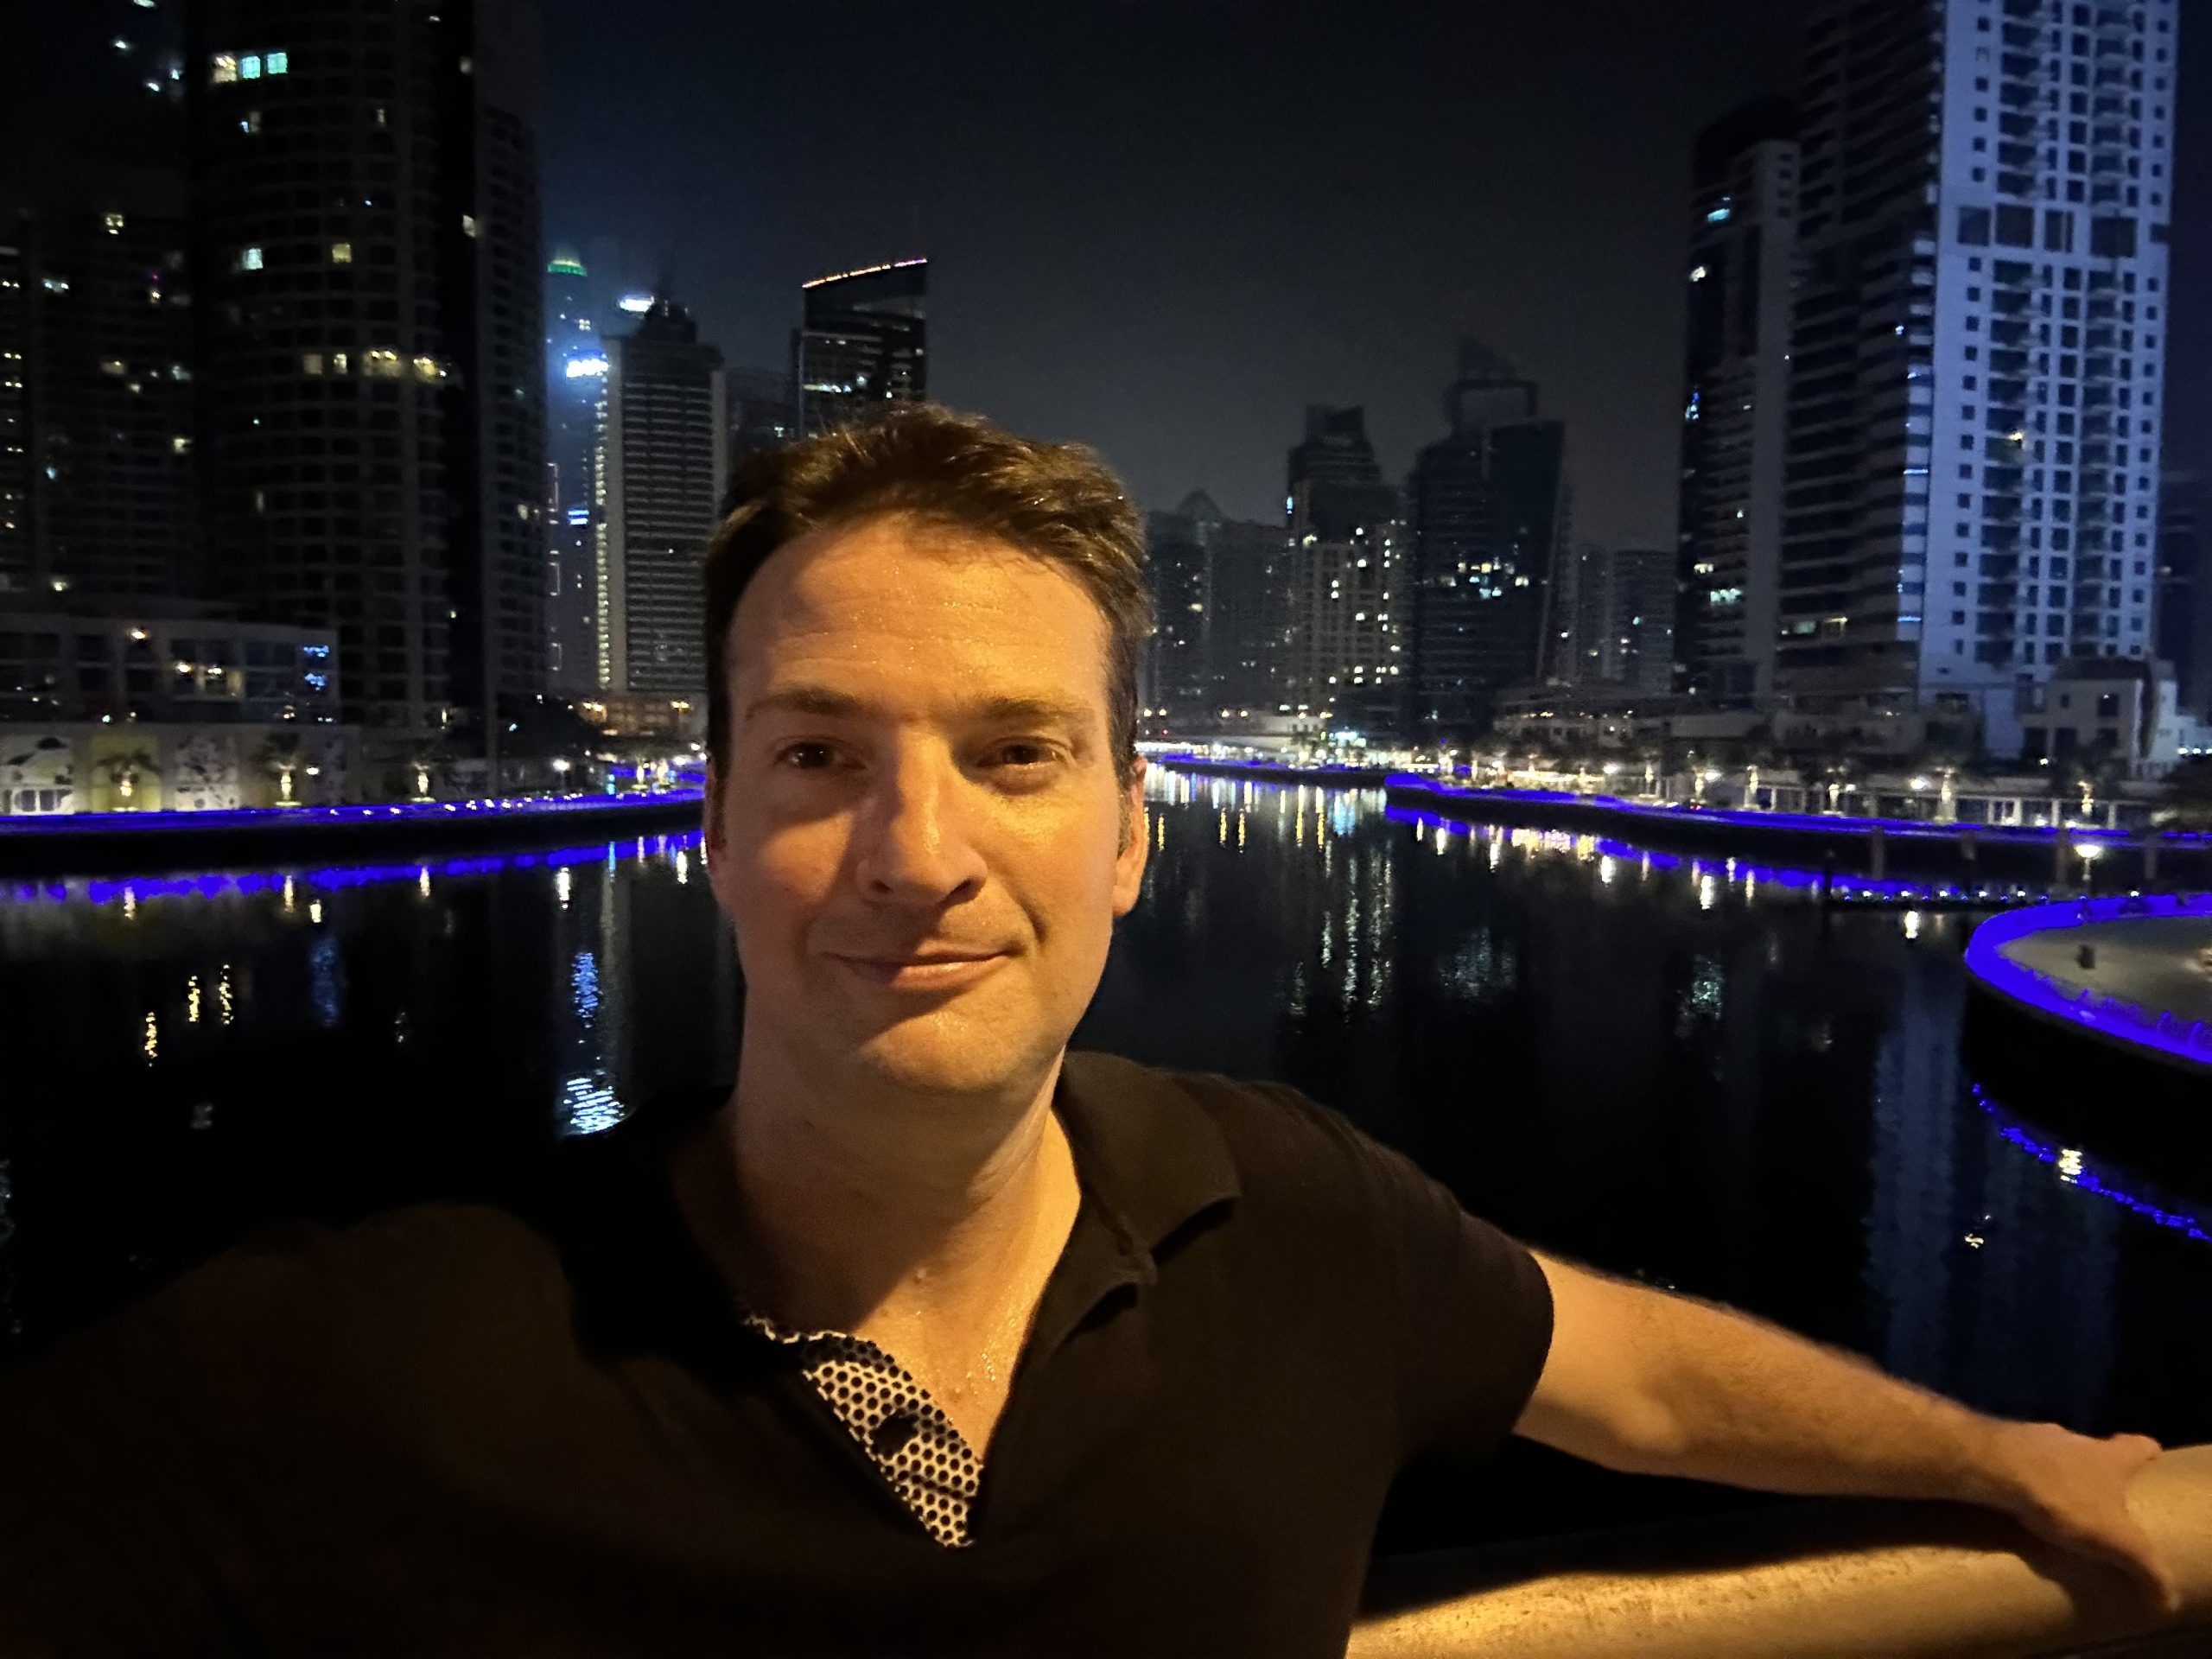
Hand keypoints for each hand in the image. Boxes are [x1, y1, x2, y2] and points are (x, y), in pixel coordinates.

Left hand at [1991, 1421, 2178, 1614]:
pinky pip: (2019, 1463)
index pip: (2139, 1446)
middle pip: (2095, 1450)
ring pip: (2055, 1456)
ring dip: (2058, 1476)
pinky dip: (2023, 1480)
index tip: (2152, 1463)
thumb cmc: (2064, 1498)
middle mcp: (2073, 1439)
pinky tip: (2019, 1502)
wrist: (1992, 1466)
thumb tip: (2169, 1601)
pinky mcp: (1999, 1446)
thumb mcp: (2115, 1540)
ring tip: (2059, 1507)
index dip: (2148, 1454)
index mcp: (2109, 1456)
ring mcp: (2033, 1438)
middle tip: (2104, 1500)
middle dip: (2100, 1473)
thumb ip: (2145, 1566)